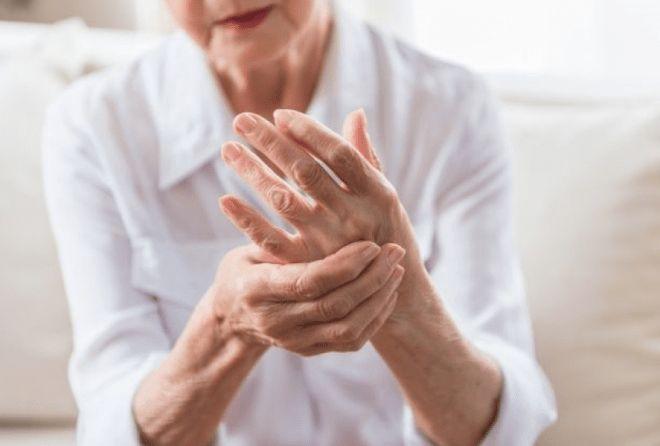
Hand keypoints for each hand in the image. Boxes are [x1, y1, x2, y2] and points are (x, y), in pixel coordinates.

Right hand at [207, 240, 404, 355]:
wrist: (231, 319)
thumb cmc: (243, 271)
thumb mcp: (248, 249)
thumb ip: (279, 236)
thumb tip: (309, 200)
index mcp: (257, 290)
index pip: (309, 281)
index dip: (344, 265)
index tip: (372, 244)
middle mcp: (276, 322)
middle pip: (334, 306)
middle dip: (371, 278)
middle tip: (394, 251)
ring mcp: (294, 341)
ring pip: (348, 328)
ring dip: (378, 299)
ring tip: (396, 270)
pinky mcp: (309, 351)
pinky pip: (350, 341)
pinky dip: (374, 318)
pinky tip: (387, 293)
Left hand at [219, 109, 428, 323]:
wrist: (393, 292)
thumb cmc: (387, 233)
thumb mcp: (385, 196)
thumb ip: (366, 157)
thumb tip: (355, 113)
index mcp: (377, 194)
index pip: (339, 155)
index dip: (309, 131)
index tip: (280, 114)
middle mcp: (353, 217)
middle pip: (306, 172)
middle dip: (271, 142)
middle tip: (241, 120)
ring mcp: (329, 244)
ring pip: (283, 200)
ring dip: (252, 172)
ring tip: (228, 149)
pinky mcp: (308, 266)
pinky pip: (272, 242)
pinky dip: (247, 221)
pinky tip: (225, 200)